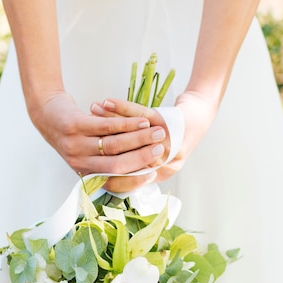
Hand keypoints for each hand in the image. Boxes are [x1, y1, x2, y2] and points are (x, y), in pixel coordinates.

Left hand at [27, 92, 166, 189]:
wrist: (46, 113)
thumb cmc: (75, 134)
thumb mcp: (88, 154)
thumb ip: (109, 161)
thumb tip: (142, 168)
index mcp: (86, 173)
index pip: (114, 182)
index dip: (135, 180)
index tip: (154, 173)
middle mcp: (80, 163)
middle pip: (117, 165)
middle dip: (142, 158)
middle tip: (161, 150)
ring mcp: (75, 145)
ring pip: (114, 145)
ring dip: (139, 139)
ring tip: (157, 132)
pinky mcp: (74, 125)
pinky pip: (106, 126)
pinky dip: (127, 124)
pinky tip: (142, 120)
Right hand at [90, 91, 217, 183]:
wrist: (199, 115)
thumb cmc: (171, 134)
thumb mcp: (151, 152)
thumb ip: (130, 161)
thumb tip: (96, 162)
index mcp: (156, 174)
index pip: (123, 180)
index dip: (101, 167)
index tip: (84, 154)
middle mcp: (163, 164)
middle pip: (122, 158)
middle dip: (100, 141)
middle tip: (83, 129)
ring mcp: (166, 145)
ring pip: (129, 136)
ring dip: (107, 122)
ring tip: (92, 111)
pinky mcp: (168, 124)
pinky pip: (140, 116)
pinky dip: (122, 108)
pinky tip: (107, 102)